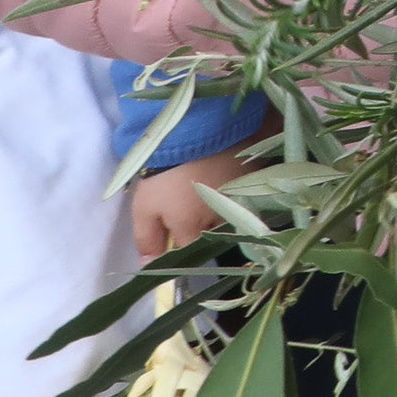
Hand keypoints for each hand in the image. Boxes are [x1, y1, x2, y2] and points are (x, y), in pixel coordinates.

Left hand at [128, 145, 257, 261]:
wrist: (193, 131)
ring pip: (229, 213)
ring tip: (205, 189)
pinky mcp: (252, 178)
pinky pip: (246, 194)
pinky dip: (234, 190)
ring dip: (218, 208)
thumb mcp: (144, 207)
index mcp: (192, 227)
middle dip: (200, 225)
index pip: (188, 249)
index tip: (173, 231)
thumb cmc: (164, 173)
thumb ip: (147, 239)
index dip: (179, 243)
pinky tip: (222, 178)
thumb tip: (149, 265)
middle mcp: (219, 218)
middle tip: (188, 204)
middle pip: (211, 232)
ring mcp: (238, 198)